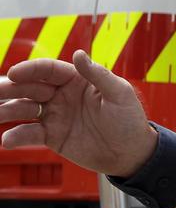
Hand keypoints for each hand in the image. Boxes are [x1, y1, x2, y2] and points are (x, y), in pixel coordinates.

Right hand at [0, 50, 156, 177]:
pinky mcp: (51, 136)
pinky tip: (7, 140)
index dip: (29, 70)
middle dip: (8, 88)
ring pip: (22, 109)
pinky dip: (16, 136)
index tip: (13, 74)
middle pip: (28, 88)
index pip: (47, 70)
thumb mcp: (120, 94)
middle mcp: (60, 95)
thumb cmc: (130, 120)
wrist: (131, 153)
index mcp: (76, 80)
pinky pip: (29, 134)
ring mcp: (54, 115)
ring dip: (5, 111)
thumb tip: (79, 54)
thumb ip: (99, 75)